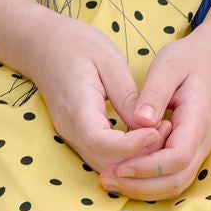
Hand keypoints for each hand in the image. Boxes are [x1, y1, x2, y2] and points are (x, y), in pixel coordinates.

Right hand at [23, 14, 170, 179]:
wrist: (42, 45)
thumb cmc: (76, 45)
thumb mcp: (108, 60)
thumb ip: (127, 96)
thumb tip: (147, 125)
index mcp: (76, 108)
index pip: (102, 142)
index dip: (132, 146)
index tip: (158, 132)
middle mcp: (70, 129)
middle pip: (105, 162)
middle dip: (139, 156)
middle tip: (167, 132)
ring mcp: (71, 136)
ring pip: (104, 165)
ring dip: (134, 160)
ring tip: (161, 134)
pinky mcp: (76, 136)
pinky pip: (101, 156)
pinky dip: (125, 156)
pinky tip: (144, 139)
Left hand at [101, 34, 210, 201]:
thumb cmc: (187, 60)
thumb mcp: (168, 66)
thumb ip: (155, 94)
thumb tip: (140, 121)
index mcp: (198, 120)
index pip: (177, 158)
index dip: (147, 167)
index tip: (118, 166)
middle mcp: (203, 141)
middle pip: (176, 180)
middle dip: (140, 185)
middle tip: (105, 179)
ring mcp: (199, 150)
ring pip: (175, 185)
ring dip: (142, 189)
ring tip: (109, 181)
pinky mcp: (190, 153)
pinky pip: (172, 178)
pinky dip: (148, 183)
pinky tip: (123, 176)